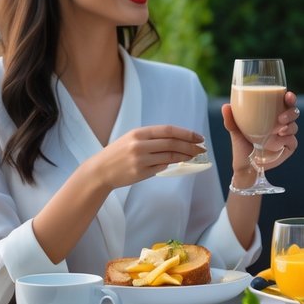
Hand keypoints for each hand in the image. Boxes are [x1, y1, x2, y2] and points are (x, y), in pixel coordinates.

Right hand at [89, 125, 205, 189]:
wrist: (101, 170)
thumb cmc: (119, 153)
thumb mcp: (132, 139)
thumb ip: (152, 138)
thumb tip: (178, 140)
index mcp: (139, 133)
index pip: (168, 130)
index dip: (186, 133)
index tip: (199, 137)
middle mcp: (139, 145)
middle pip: (172, 143)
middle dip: (190, 146)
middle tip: (202, 148)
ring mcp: (140, 159)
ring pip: (170, 156)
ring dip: (185, 156)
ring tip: (195, 156)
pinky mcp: (140, 172)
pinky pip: (162, 167)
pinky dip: (172, 164)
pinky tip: (179, 163)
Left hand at [222, 91, 300, 177]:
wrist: (245, 166)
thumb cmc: (241, 146)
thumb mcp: (235, 131)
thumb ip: (231, 119)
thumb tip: (225, 106)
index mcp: (271, 115)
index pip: (284, 102)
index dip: (289, 98)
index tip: (286, 95)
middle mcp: (280, 124)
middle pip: (293, 112)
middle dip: (291, 112)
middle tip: (281, 118)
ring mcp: (286, 136)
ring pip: (294, 126)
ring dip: (290, 126)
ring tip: (280, 130)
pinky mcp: (288, 147)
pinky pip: (293, 141)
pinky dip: (288, 139)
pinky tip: (281, 139)